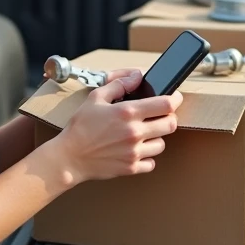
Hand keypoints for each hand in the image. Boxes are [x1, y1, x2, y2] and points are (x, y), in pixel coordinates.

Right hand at [48, 68, 181, 184]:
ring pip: (162, 144)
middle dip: (169, 118)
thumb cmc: (80, 127)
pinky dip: (147, 157)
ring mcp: (134, 152)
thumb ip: (119, 84)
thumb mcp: (95, 98)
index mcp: (127, 112)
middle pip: (171, 124)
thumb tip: (137, 76)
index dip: (175, 98)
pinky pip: (152, 162)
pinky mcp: (131, 168)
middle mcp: (134, 133)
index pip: (166, 104)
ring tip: (143, 134)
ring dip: (156, 137)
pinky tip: (136, 150)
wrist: (69, 157)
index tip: (174, 97)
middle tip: (160, 116)